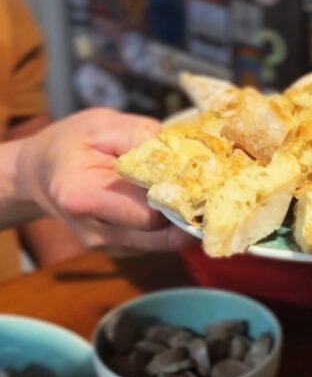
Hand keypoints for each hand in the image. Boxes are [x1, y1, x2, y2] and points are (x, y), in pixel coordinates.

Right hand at [14, 109, 188, 250]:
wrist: (40, 174)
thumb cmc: (69, 144)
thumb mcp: (101, 125)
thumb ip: (141, 137)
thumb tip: (182, 154)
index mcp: (84, 197)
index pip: (149, 211)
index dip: (176, 195)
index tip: (197, 178)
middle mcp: (96, 233)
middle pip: (160, 233)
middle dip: (185, 209)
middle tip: (206, 186)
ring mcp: (109, 248)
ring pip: (163, 242)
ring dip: (181, 219)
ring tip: (191, 191)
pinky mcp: (120, 251)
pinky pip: (155, 242)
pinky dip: (168, 224)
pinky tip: (168, 200)